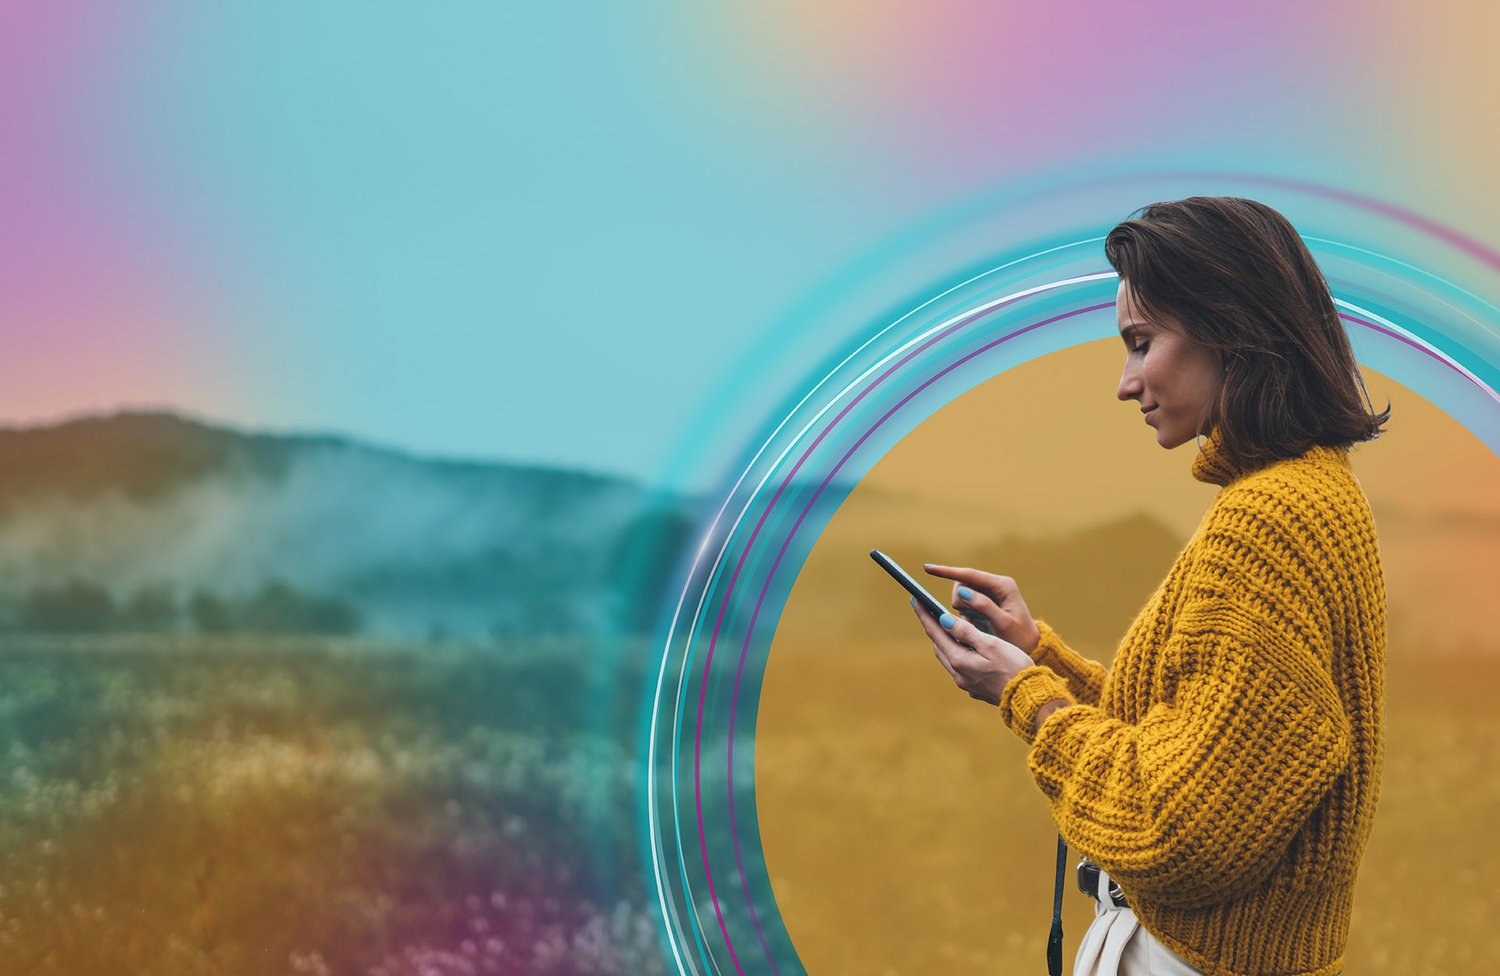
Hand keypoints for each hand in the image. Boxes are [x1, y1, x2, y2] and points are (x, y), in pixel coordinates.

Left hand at [910, 599, 1035, 705]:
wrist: (1029, 697)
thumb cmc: (1014, 668)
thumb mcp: (991, 645)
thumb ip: (966, 632)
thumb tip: (943, 619)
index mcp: (959, 661)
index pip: (936, 633)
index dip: (924, 615)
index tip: (915, 599)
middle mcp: (958, 674)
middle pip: (939, 646)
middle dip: (933, 627)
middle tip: (928, 610)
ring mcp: (967, 683)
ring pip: (949, 657)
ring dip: (945, 641)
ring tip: (944, 626)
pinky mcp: (976, 688)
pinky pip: (960, 667)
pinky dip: (958, 652)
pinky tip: (965, 647)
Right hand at [924, 564, 1041, 653]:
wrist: (1031, 647)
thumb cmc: (1020, 637)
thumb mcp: (1004, 624)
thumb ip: (984, 606)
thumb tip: (962, 592)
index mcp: (1002, 586)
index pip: (970, 575)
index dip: (947, 572)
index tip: (928, 568)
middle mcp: (994, 586)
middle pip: (962, 584)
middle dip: (960, 601)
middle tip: (971, 618)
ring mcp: (988, 595)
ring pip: (961, 596)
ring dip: (963, 611)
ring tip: (980, 625)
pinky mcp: (983, 604)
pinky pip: (965, 606)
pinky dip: (966, 616)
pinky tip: (980, 626)